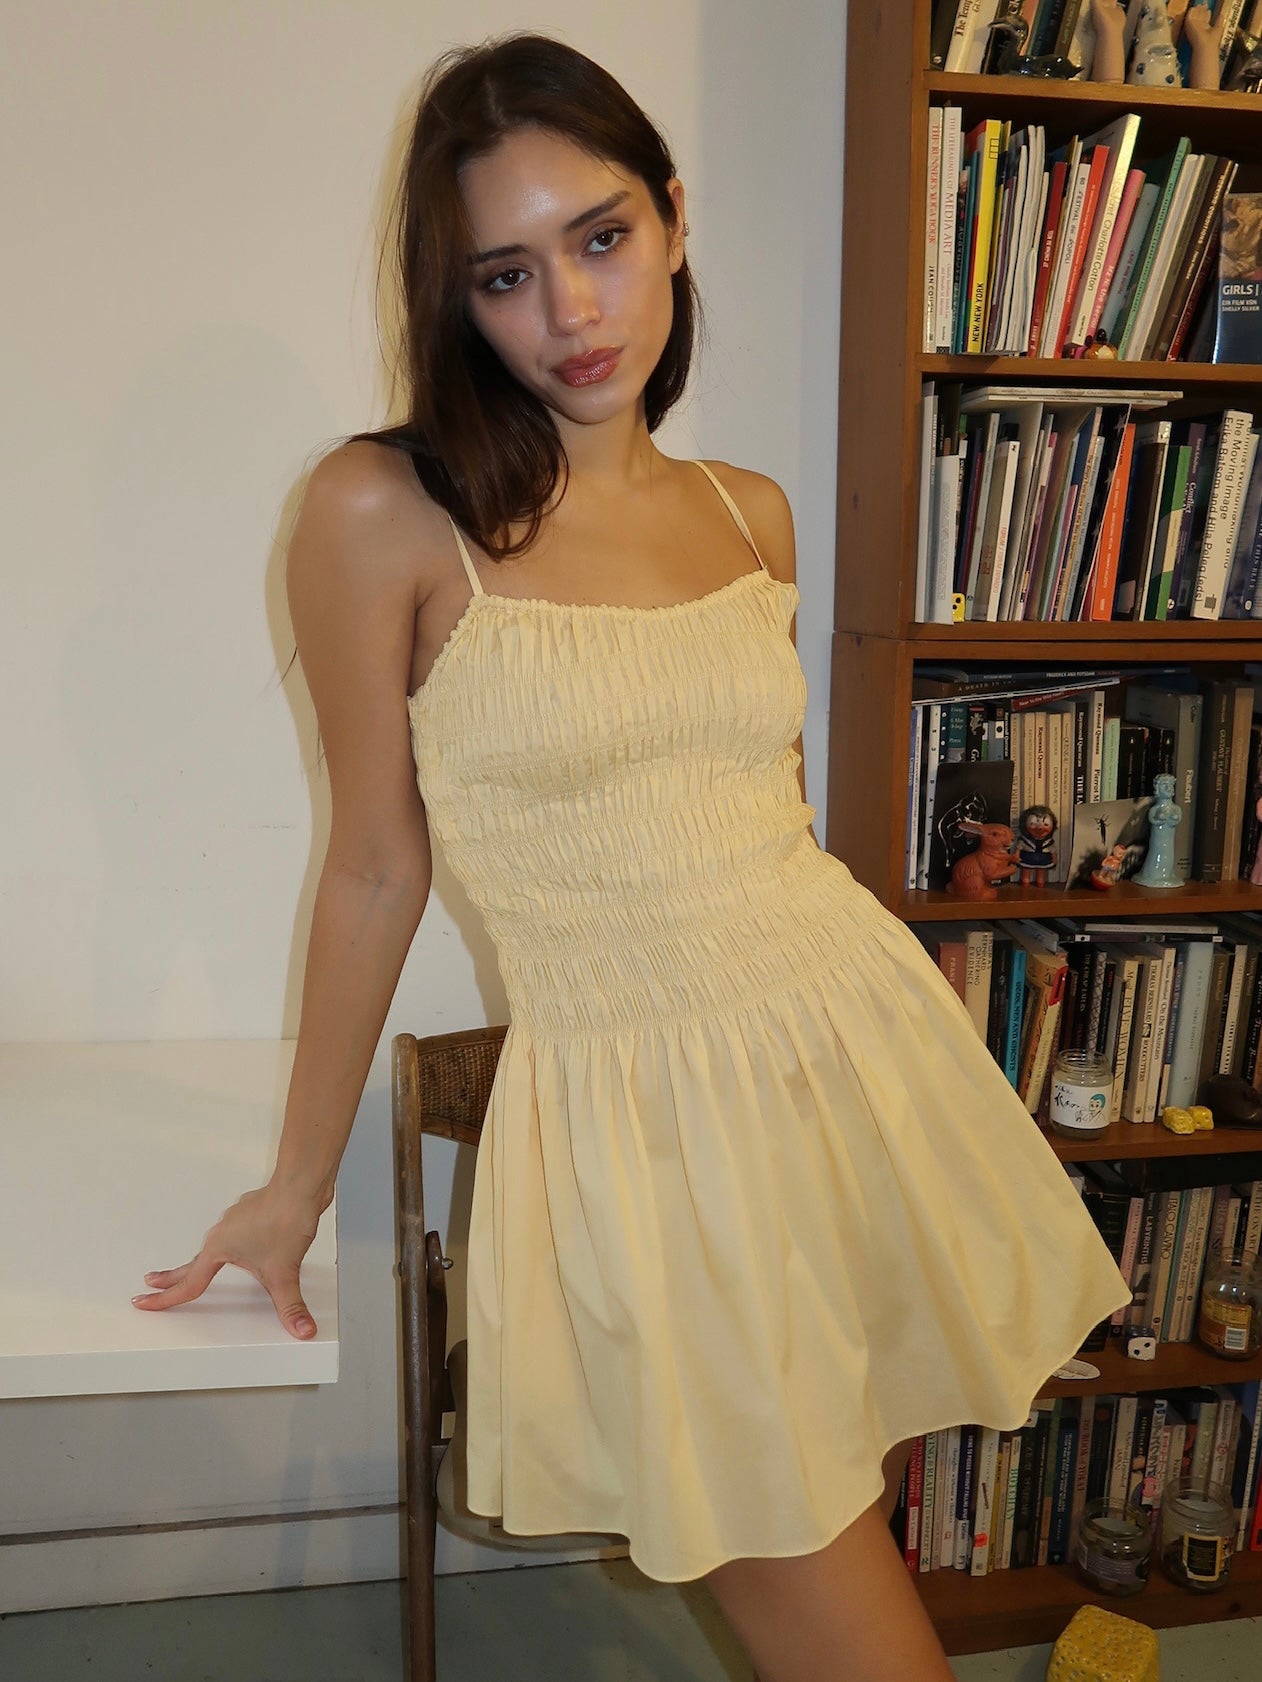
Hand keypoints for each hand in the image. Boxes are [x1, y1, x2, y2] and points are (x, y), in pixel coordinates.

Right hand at [133, 1183, 324, 1339]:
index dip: (165, 1299)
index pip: (189, 1284)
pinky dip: (230, 1245)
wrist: (301, 1186)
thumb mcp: (284, 1273)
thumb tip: (301, 1328)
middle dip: (171, 1276)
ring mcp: (236, 1221)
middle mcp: (222, 1233)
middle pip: (192, 1263)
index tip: (143, 1302)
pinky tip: (243, 1247)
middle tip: (153, 1283)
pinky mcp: (252, 1214)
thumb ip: (291, 1306)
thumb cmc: (286, 1218)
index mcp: (219, 1249)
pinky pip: (234, 1234)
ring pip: (213, 1246)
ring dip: (202, 1260)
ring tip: (197, 1269)